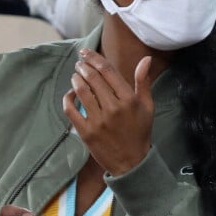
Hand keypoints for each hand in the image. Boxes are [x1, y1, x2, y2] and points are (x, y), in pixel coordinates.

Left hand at [63, 50, 153, 175]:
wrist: (132, 162)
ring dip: (76, 79)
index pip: (108, 71)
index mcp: (129, 100)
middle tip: (79, 62)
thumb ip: (143, 82)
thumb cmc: (140, 132)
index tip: (86, 53)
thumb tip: (146, 59)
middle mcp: (113, 108)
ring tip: (75, 75)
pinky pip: (71, 110)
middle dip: (83, 66)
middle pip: (93, 78)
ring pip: (81, 91)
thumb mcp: (147, 106)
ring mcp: (98, 121)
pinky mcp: (86, 132)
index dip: (95, 58)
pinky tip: (70, 93)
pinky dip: (68, 98)